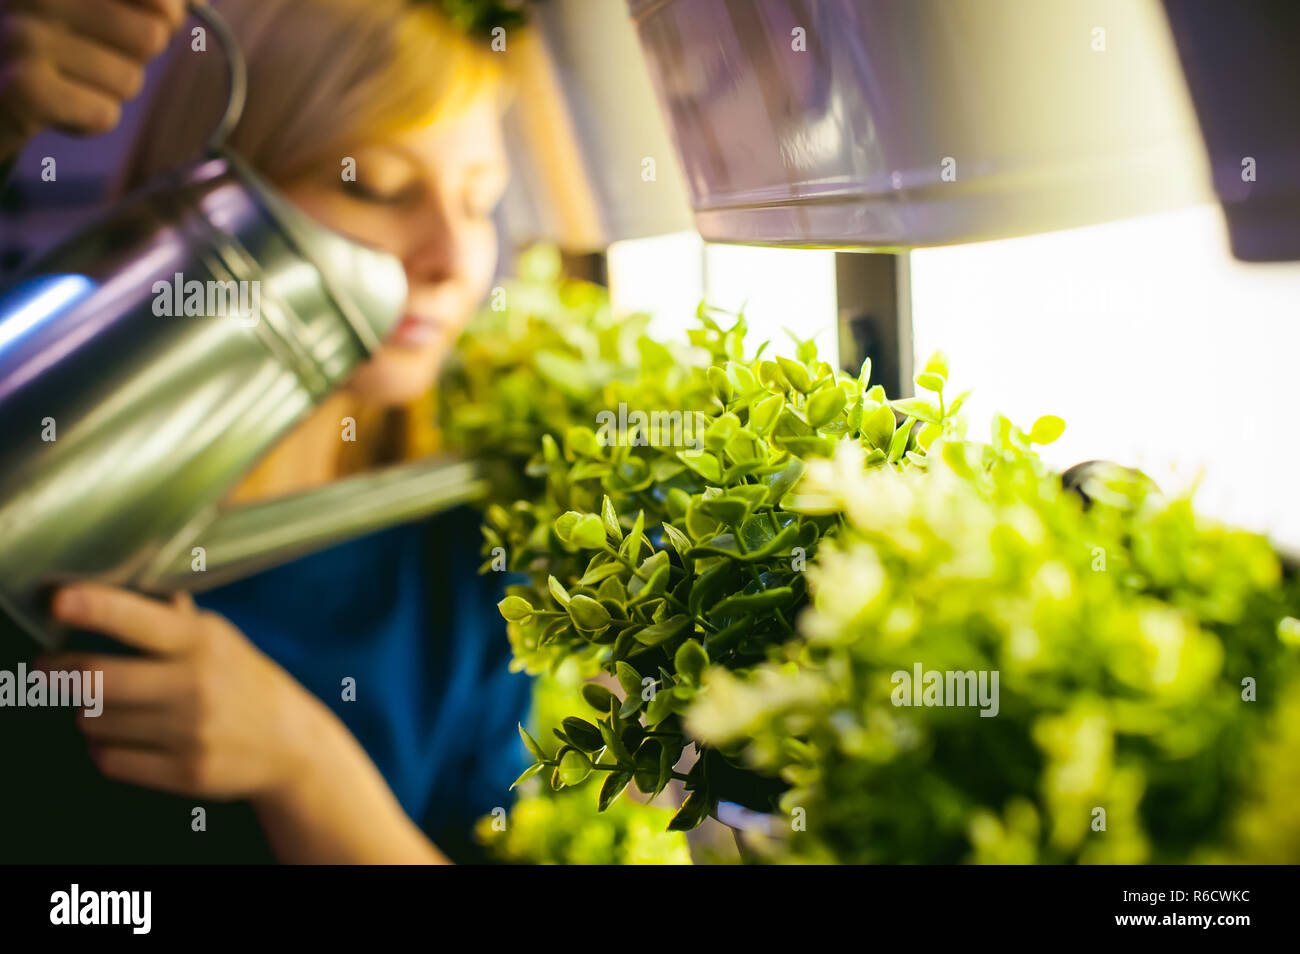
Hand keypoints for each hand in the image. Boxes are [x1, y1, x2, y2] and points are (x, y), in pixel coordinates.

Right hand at [0, 0, 190, 157]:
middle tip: (89, 53)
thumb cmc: (52, 39)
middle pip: (151, 37)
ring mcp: (23, 38)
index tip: (160, 17)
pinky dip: (89, 119)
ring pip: (129, 80)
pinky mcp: (25, 90)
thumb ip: (149, 0)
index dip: (168, 12)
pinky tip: (54, 104)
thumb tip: (193, 1)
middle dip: (132, 56)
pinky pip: (105, 114)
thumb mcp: (94, 4)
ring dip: (107, 89)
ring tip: (65, 77)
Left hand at [41, 581, 331, 802]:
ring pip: (96, 723)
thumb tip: (125, 587)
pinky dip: (105, 749)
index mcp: (204, 641)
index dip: (95, 608)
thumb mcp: (220, 641)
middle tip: (48, 668)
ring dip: (87, 714)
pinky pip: (110, 761)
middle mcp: (196, 685)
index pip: (138, 620)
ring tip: (104, 707)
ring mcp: (191, 733)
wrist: (292, 745)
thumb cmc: (244, 682)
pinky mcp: (185, 773)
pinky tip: (123, 739)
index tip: (58, 601)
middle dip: (60, 673)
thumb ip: (174, 620)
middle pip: (97, 679)